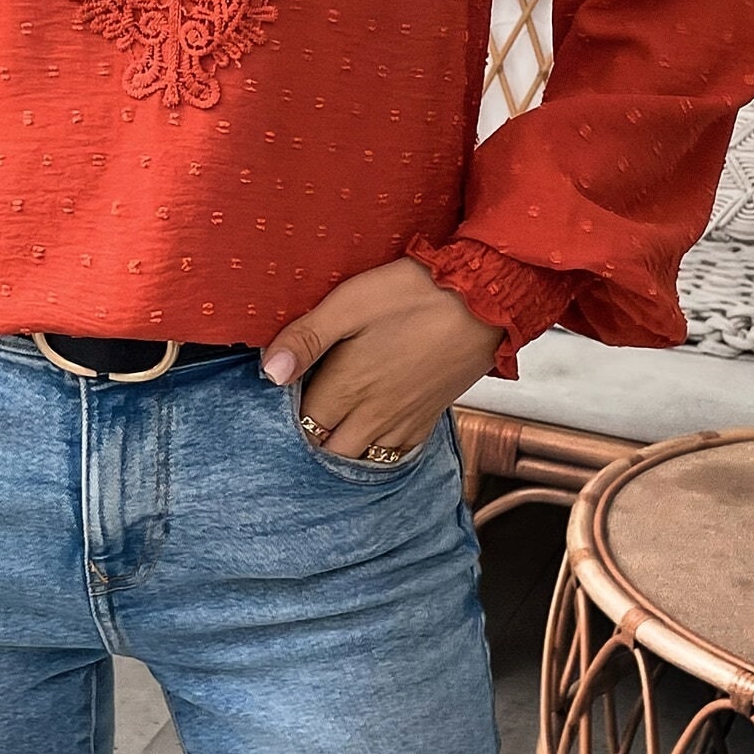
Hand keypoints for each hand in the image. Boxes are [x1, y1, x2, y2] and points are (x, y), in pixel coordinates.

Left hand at [258, 256, 504, 461]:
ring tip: (331, 429)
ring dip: (342, 450)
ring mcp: (404, 421)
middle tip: (302, 416)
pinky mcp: (429, 418)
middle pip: (329, 450)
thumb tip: (270, 371)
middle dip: (312, 440)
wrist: (483, 299)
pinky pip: (396, 455)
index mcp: (348, 388)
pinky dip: (377, 453)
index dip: (287, 416)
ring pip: (362, 458)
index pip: (303, 424)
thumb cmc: (413, 294)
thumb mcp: (349, 303)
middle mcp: (374, 415)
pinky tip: (370, 436)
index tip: (283, 399)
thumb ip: (306, 338)